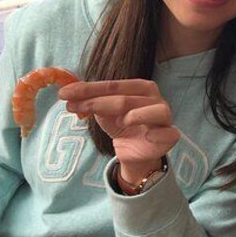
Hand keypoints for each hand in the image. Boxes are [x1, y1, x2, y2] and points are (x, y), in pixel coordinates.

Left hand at [59, 79, 180, 183]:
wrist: (136, 150)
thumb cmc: (122, 124)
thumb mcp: (103, 112)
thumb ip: (90, 101)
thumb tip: (67, 95)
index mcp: (141, 87)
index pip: (114, 86)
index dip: (89, 89)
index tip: (64, 94)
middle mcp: (155, 98)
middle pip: (127, 99)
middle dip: (97, 103)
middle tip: (73, 107)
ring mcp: (165, 117)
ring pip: (154, 112)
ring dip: (136, 115)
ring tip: (122, 121)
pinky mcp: (170, 136)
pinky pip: (169, 133)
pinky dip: (159, 133)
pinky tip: (148, 135)